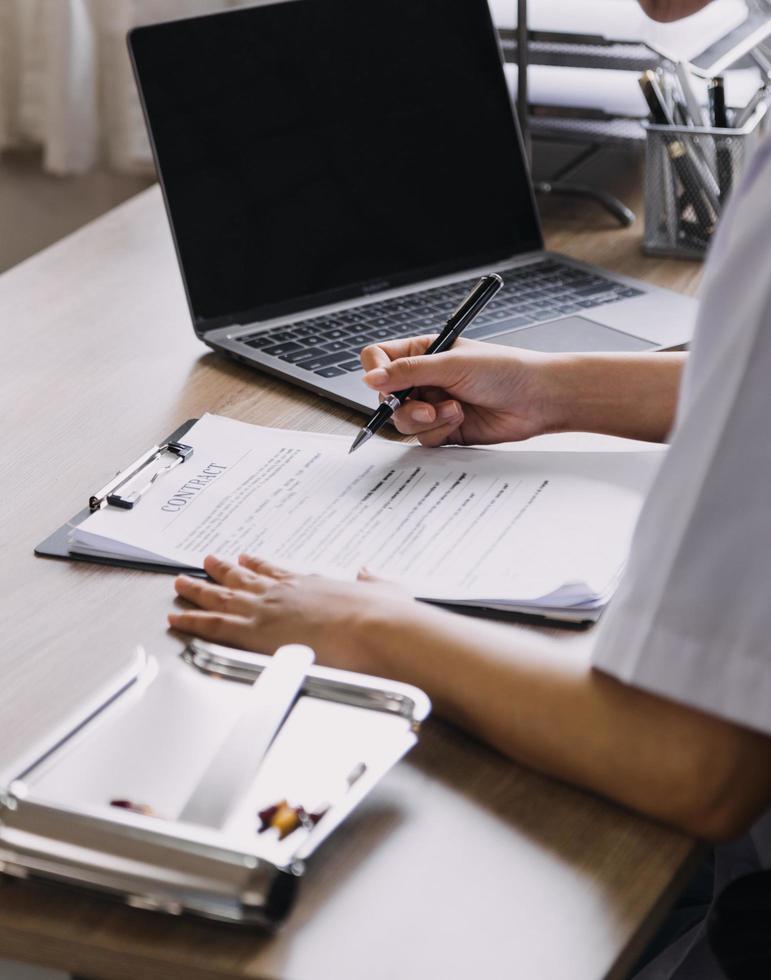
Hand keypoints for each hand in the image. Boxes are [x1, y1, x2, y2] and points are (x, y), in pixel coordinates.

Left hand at [168, 553, 413, 671]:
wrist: (377, 629)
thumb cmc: (385, 617)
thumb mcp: (385, 590)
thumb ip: (373, 582)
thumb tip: (368, 573)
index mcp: (313, 583)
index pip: (277, 573)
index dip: (259, 566)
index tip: (246, 559)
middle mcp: (284, 592)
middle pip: (244, 578)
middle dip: (223, 570)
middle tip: (207, 561)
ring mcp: (266, 610)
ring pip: (221, 597)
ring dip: (199, 590)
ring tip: (181, 584)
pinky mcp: (255, 632)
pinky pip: (212, 626)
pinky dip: (192, 621)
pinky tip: (177, 618)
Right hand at [361, 335, 559, 446]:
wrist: (537, 399)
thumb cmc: (504, 370)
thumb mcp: (452, 363)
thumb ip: (408, 371)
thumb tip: (370, 377)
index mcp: (422, 353)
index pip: (379, 359)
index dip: (376, 371)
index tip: (383, 384)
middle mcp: (423, 379)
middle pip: (386, 397)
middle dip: (404, 405)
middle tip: (426, 407)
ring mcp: (432, 406)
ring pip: (403, 421)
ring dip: (426, 420)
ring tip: (454, 410)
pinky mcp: (444, 429)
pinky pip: (423, 438)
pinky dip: (439, 431)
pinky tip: (462, 419)